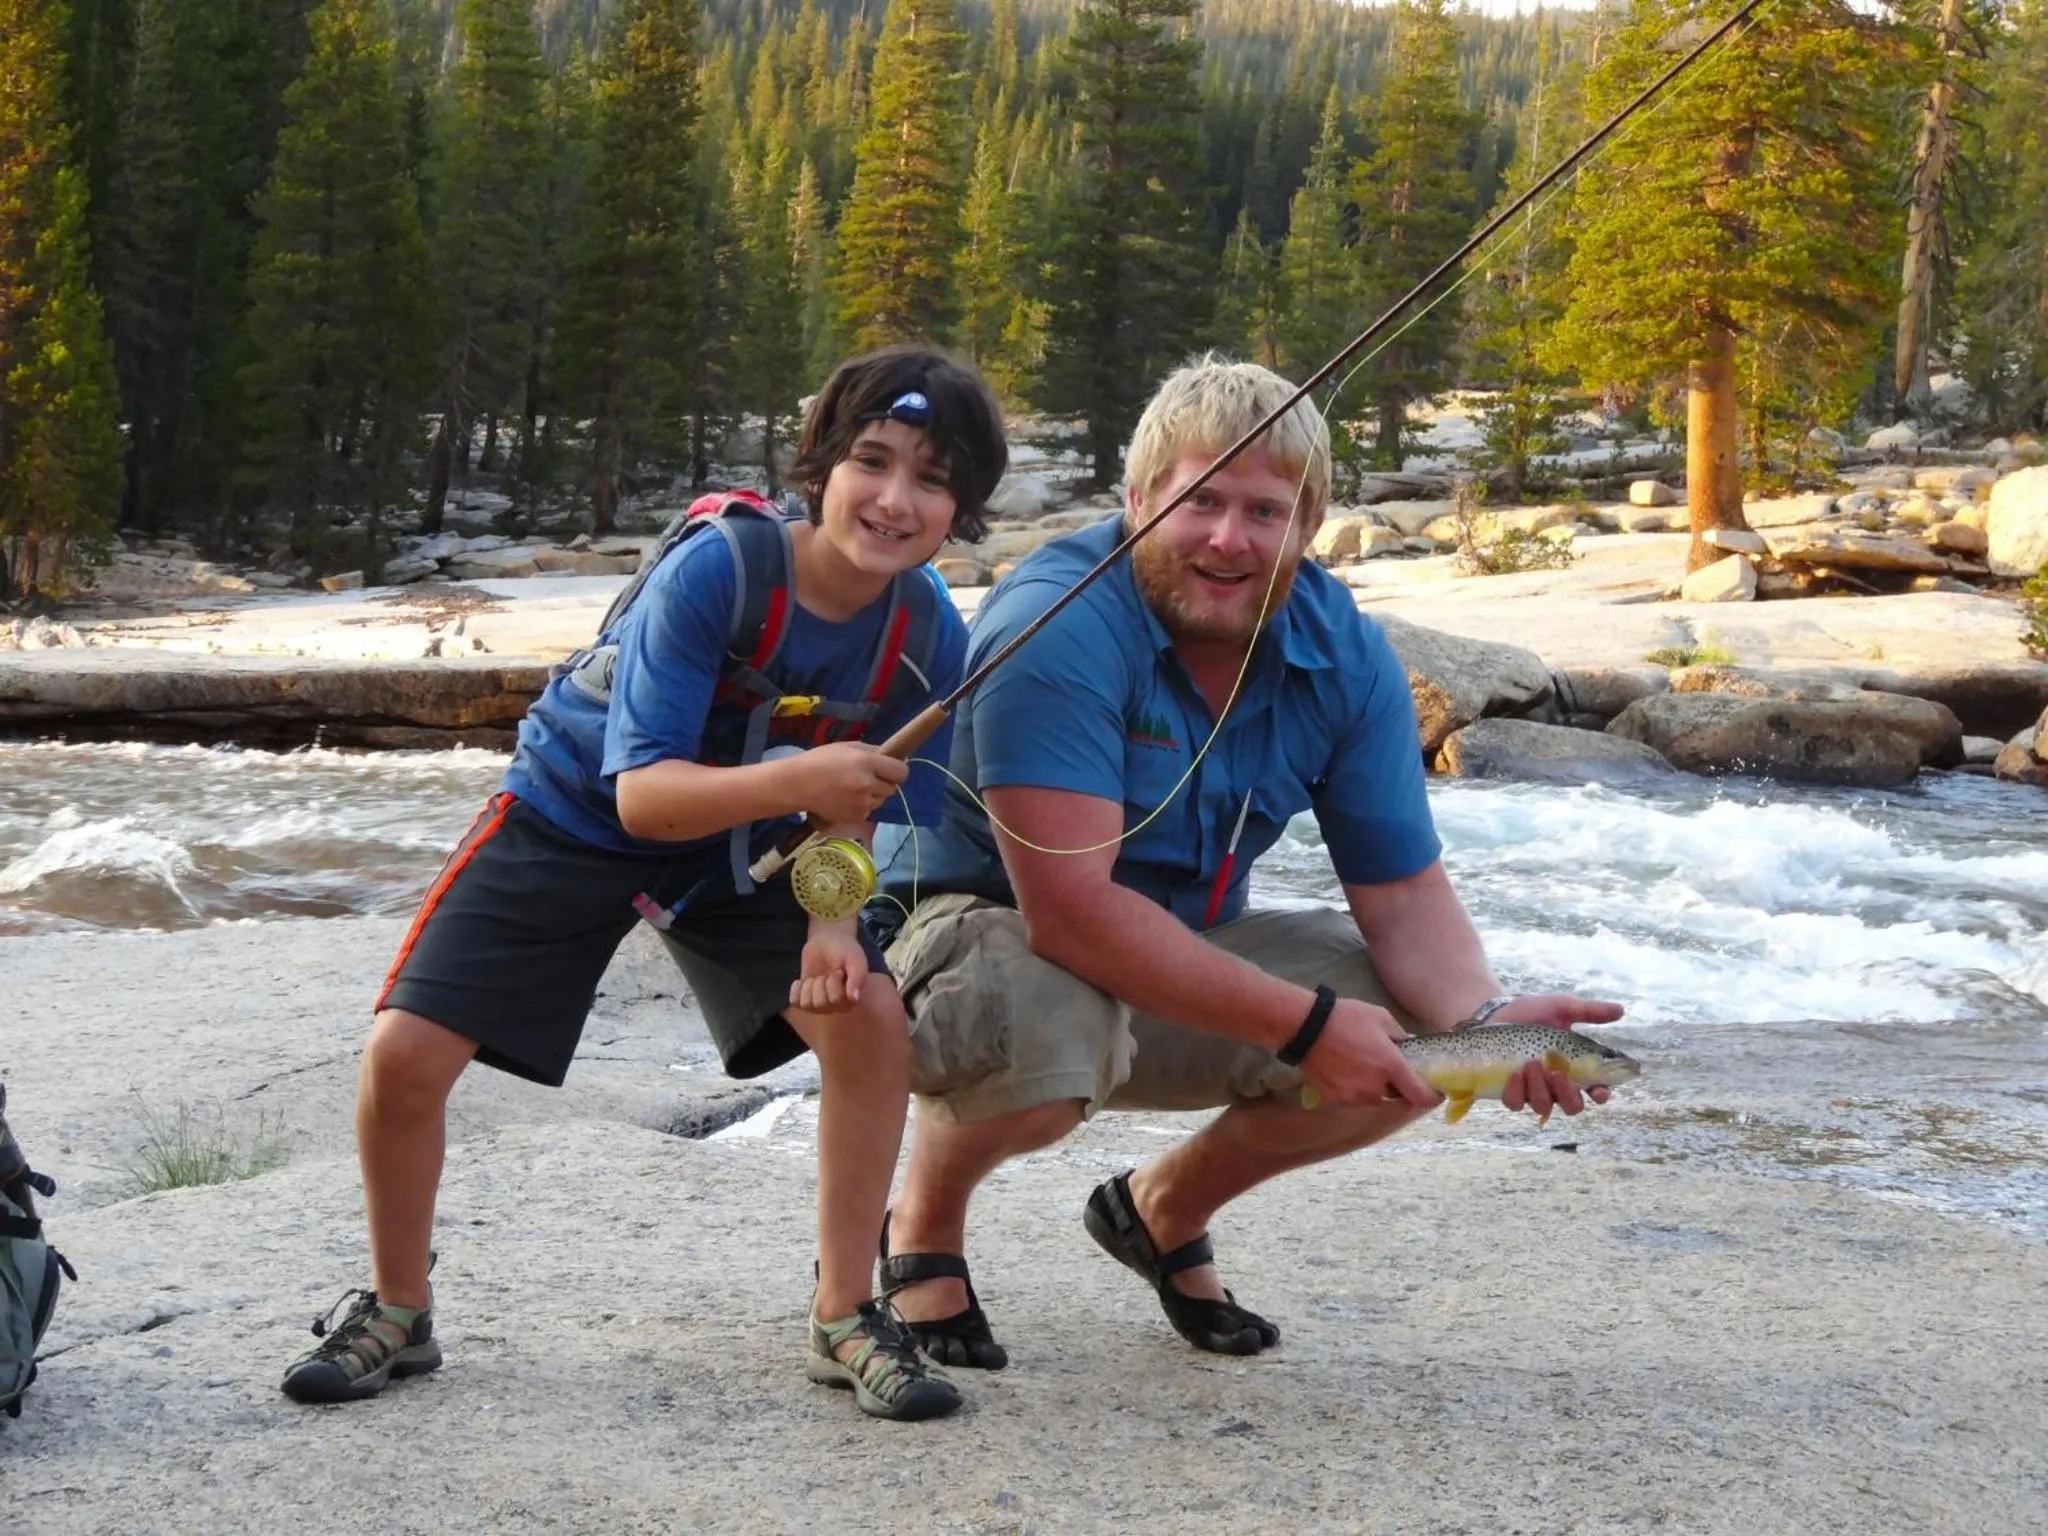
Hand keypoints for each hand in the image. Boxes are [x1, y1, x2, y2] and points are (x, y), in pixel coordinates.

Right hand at [789, 742, 909, 824]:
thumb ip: (871, 751)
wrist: (797, 784)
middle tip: (867, 778)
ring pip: (881, 801)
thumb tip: (893, 757)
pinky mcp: (856, 817)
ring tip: (852, 789)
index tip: (890, 769)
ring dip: (873, 795)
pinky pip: (868, 811)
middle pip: (892, 788)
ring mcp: (862, 803)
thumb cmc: (820, 760)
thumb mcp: (847, 747)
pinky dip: (862, 806)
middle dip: (883, 783)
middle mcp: (868, 784)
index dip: (897, 770)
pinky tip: (845, 799)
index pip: (901, 772)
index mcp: (867, 763)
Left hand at [790, 924, 867, 1014]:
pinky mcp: (805, 999)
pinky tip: (804, 981)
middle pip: (820, 1003)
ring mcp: (820, 1005)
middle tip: (827, 973)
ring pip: (806, 1004)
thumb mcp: (854, 959)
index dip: (833, 981)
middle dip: (820, 982)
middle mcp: (836, 1006)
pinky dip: (796, 989)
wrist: (827, 941)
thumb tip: (854, 999)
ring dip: (809, 986)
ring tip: (817, 977)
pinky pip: (795, 1003)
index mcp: (851, 1000)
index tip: (839, 970)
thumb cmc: (844, 950)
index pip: (836, 999)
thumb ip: (857, 977)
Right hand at [1298, 998, 1442, 1110]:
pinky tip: (1346, 1070)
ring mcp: (1354, 1097)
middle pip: (1396, 1097)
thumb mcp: (1381, 1018)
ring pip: (1374, 1098)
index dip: (1431, 1098)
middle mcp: (1375, 1088)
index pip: (1420, 1096)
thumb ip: (1400, 1036)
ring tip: (1363, 1066)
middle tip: (1389, 1068)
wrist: (1306, 1028)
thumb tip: (1409, 1046)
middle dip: (1397, 1085)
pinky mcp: (1335, 1100)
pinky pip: (1354, 1098)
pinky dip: (1355, 1088)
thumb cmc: (1346, 1018)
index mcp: (1391, 1067)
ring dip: (1375, 1087)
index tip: (1434, 1092)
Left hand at [1485, 993, 1625, 1120]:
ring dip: (1540, 1088)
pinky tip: (1514, 1073)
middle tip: (1558, 1074)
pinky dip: (1517, 1091)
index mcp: (1576, 1068)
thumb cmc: (1533, 1012)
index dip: (1601, 1094)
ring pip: (1543, 1106)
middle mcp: (1556, 1085)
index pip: (1596, 1090)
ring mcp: (1533, 1091)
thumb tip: (1621, 1010)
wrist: (1495, 1012)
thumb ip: (1590, 1011)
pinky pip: (1516, 1103)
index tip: (1599, 1090)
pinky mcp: (1509, 1092)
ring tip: (1530, 1064)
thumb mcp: (1562, 1007)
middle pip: (1572, 1106)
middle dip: (1567, 1094)